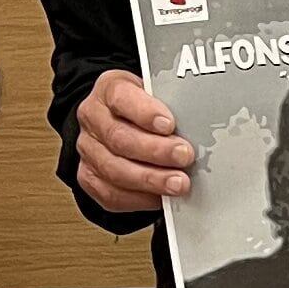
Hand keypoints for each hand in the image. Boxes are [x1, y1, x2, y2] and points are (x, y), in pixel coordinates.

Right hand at [73, 68, 194, 211]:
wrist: (119, 122)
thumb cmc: (144, 108)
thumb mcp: (158, 94)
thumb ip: (172, 105)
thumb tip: (200, 125)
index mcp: (109, 90)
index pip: (121, 98)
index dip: (145, 113)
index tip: (169, 125)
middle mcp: (93, 119)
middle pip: (119, 138)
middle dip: (156, 151)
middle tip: (184, 156)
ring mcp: (88, 150)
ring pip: (114, 169)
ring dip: (151, 179)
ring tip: (178, 183)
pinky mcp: (90, 177)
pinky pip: (111, 194)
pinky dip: (139, 198)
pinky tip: (160, 196)